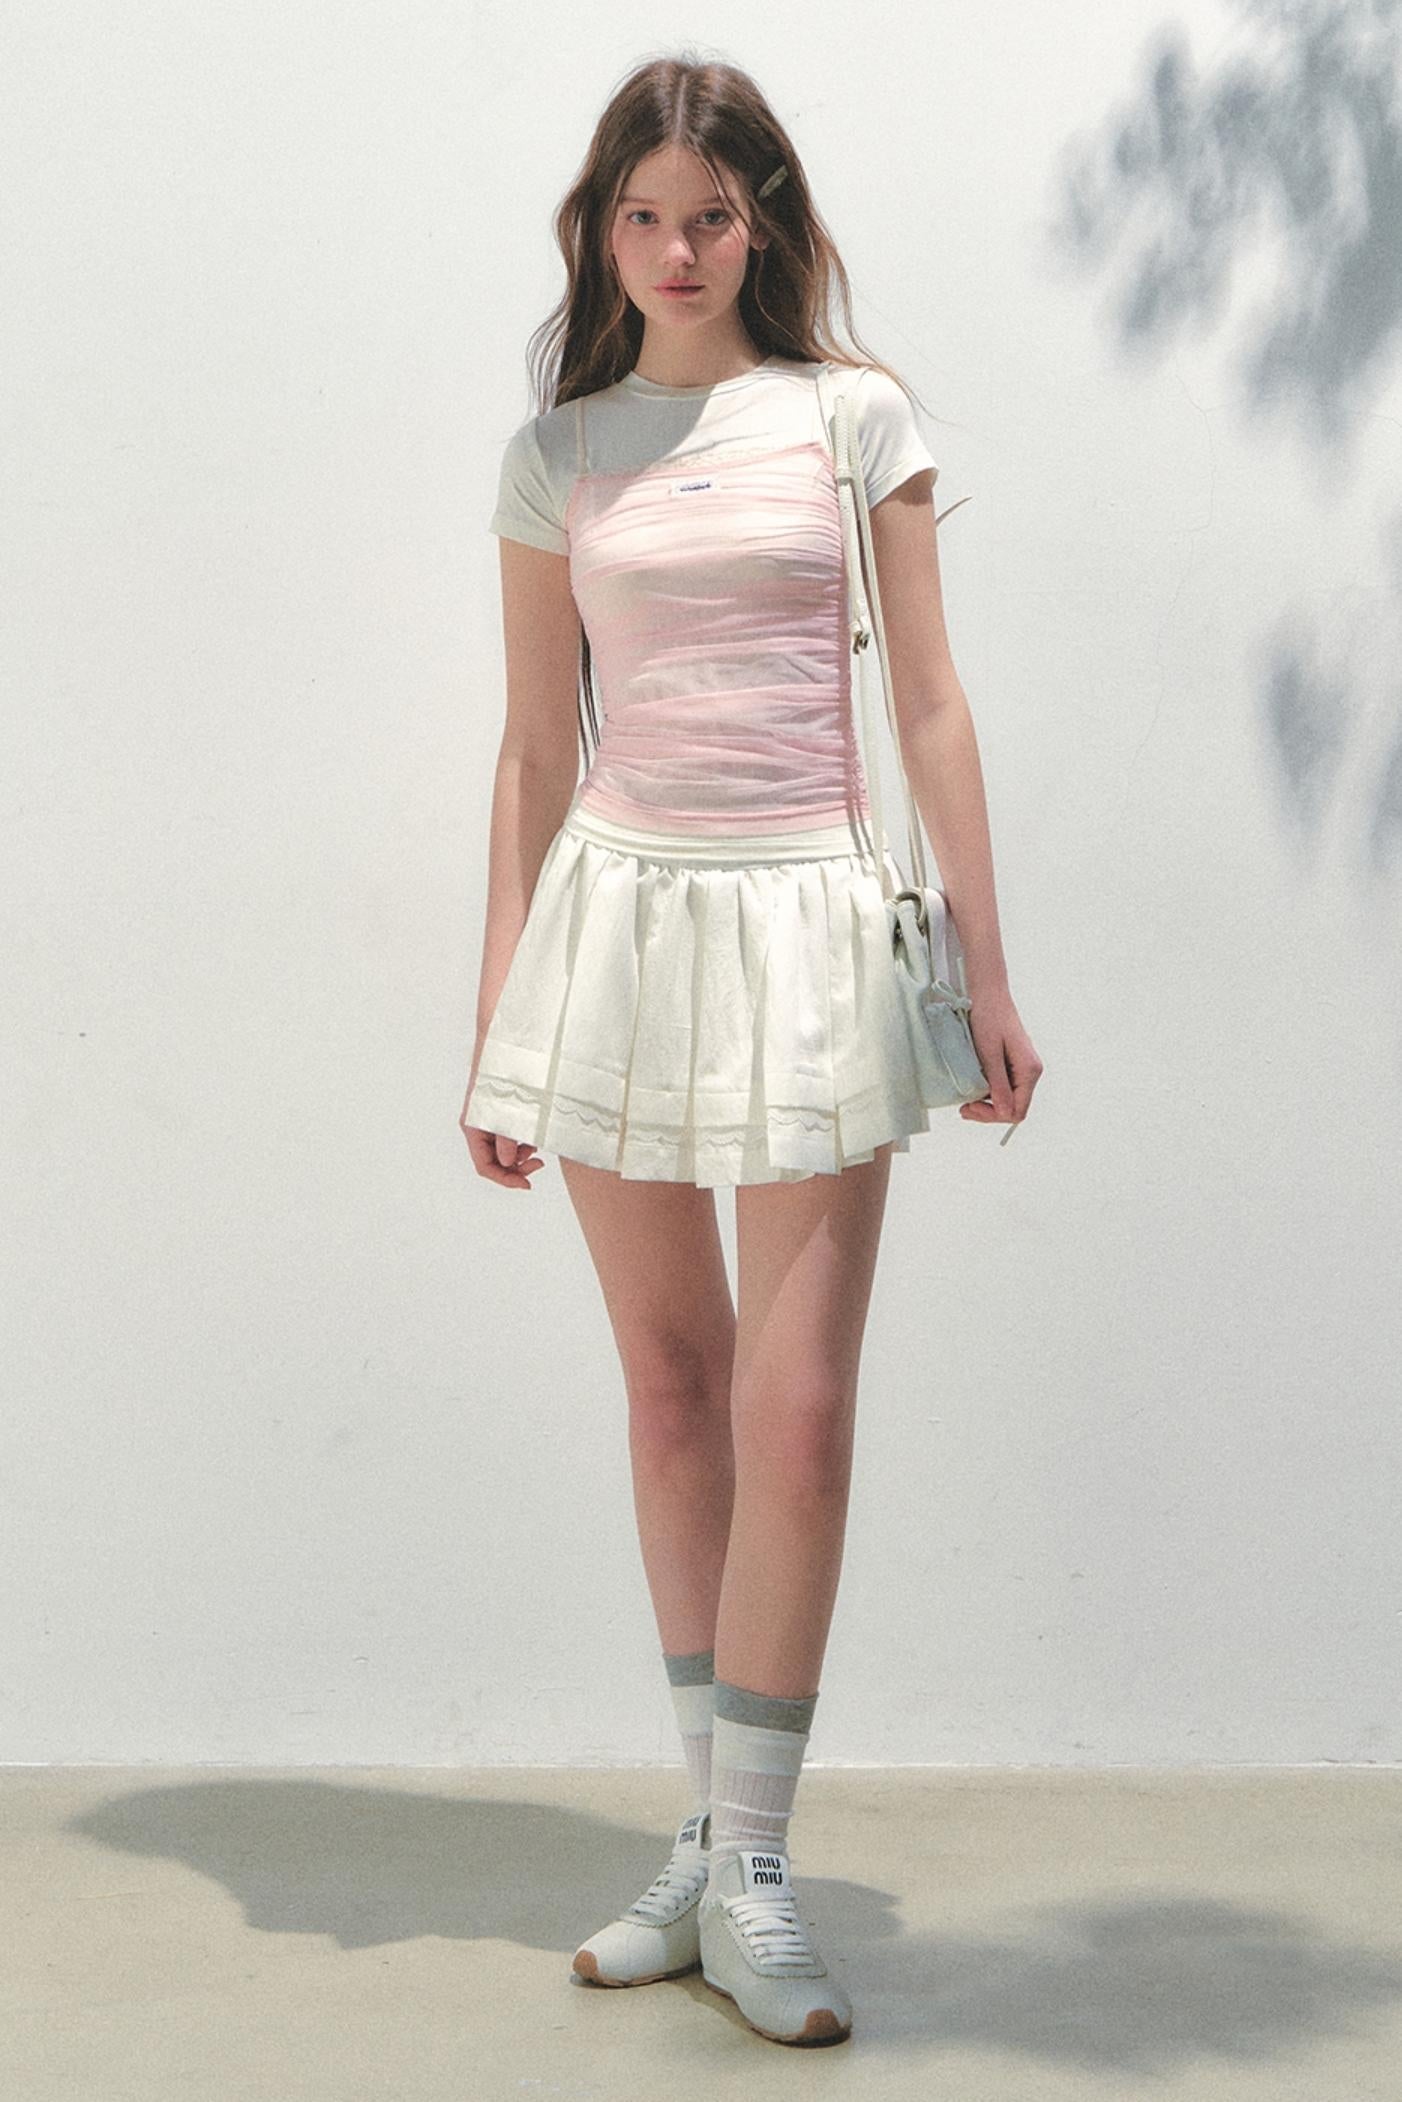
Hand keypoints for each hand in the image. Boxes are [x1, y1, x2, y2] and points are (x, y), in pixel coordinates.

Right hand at [459, 1071, 543, 1189]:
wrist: (505, 1047)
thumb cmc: (504, 1075)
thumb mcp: (508, 1111)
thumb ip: (507, 1140)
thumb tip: (509, 1162)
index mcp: (473, 1129)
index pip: (485, 1167)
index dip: (505, 1179)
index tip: (527, 1184)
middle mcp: (477, 1127)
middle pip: (493, 1161)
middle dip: (515, 1168)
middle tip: (539, 1164)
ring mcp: (487, 1121)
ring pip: (501, 1151)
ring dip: (519, 1155)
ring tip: (536, 1147)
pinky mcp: (498, 1115)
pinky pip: (506, 1137)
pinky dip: (520, 1142)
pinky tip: (531, 1137)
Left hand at [958, 983, 1042, 1135]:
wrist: (988, 993)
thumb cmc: (988, 1016)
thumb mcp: (989, 1053)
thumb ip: (997, 1084)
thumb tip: (1003, 1113)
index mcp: (1030, 1070)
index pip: (1018, 1110)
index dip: (994, 1116)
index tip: (970, 1107)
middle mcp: (1031, 1071)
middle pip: (1013, 1107)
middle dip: (988, 1112)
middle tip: (964, 1108)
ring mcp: (1022, 1068)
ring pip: (1007, 1099)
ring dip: (987, 1103)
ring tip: (966, 1098)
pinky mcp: (1013, 1064)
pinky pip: (1003, 1087)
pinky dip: (988, 1092)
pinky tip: (973, 1087)